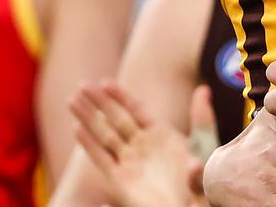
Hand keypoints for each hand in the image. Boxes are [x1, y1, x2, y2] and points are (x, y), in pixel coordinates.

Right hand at [70, 81, 203, 206]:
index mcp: (160, 133)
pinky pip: (101, 159)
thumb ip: (202, 120)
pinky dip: (89, 144)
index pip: (136, 109)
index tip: (104, 82)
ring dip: (88, 118)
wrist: (189, 205)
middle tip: (82, 85)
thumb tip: (203, 90)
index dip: (120, 96)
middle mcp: (141, 145)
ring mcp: (130, 162)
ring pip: (104, 135)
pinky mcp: (120, 181)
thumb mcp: (204, 146)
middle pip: (116, 118)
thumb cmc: (200, 180)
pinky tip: (77, 129)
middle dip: (98, 102)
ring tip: (71, 100)